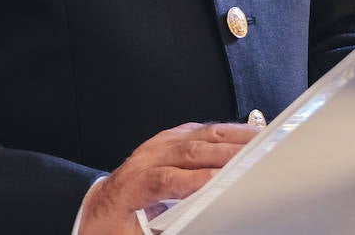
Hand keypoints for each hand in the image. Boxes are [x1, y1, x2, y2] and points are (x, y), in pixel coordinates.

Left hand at [78, 121, 257, 234]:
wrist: (97, 212)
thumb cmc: (114, 227)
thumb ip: (166, 228)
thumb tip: (197, 224)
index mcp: (133, 184)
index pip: (167, 178)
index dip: (196, 180)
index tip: (222, 182)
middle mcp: (145, 158)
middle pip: (189, 150)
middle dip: (224, 153)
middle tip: (253, 157)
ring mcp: (156, 145)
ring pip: (198, 134)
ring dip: (229, 136)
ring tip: (257, 140)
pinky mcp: (167, 139)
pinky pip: (198, 129)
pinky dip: (222, 131)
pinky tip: (240, 133)